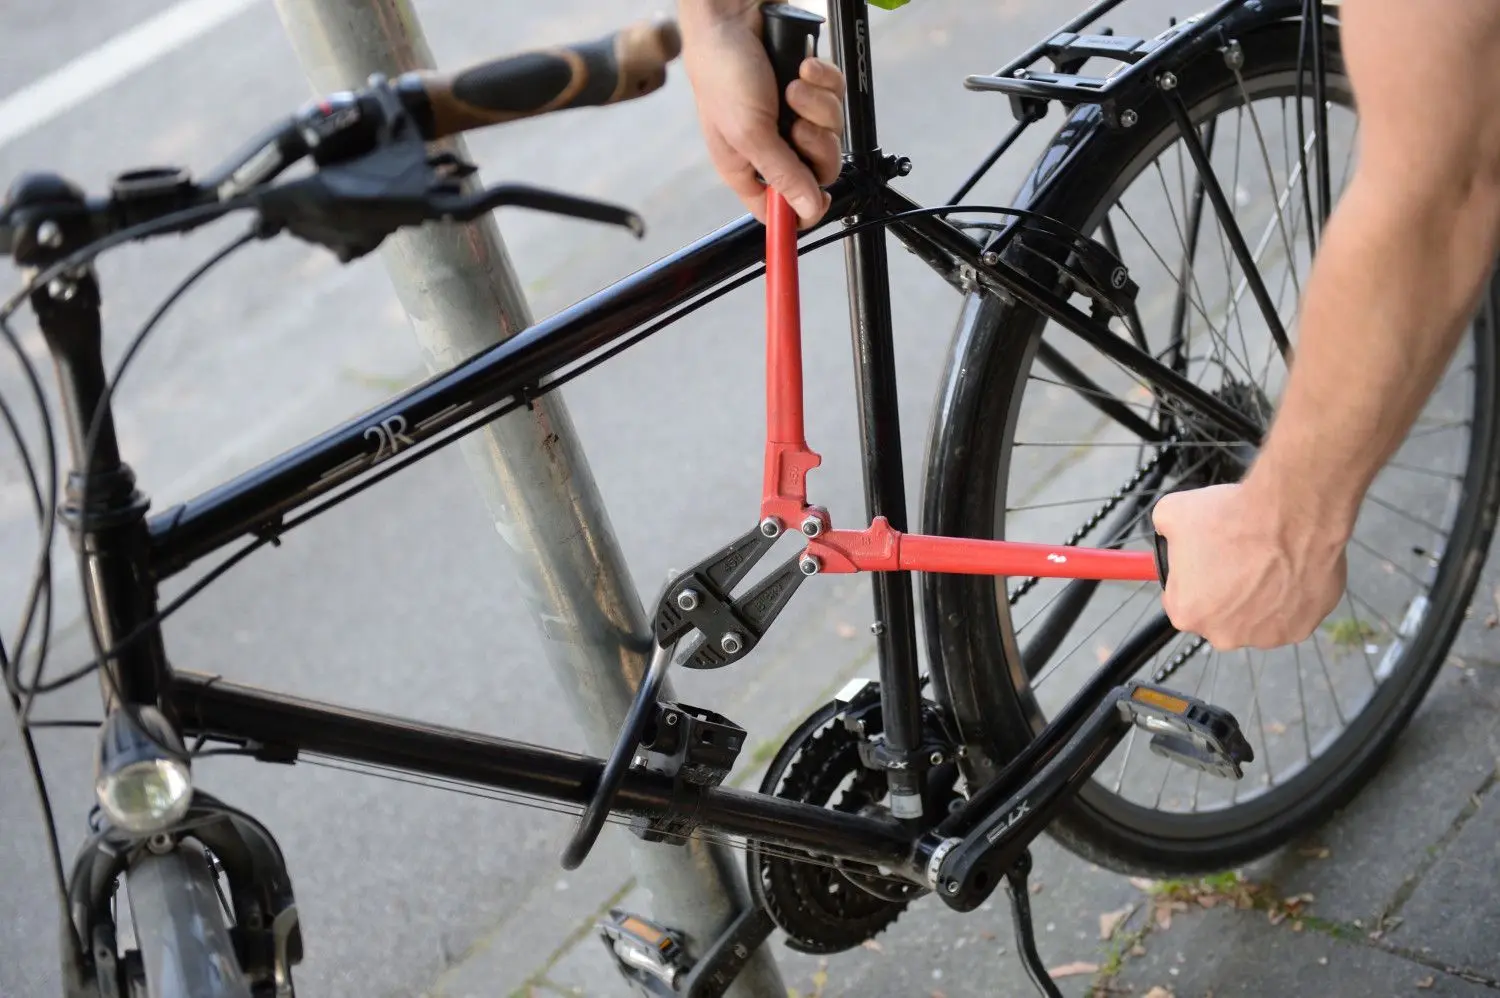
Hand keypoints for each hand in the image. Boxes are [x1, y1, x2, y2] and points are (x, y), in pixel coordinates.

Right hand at [678, 1, 844, 227]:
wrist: (733, 12)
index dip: (801, 210)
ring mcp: (793, 116)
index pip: (780, 210)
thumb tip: (805, 211)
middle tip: (799, 128)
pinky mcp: (809, 87)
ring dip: (818, 107)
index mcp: (747, 167)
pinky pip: (835, 97)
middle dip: (816, 146)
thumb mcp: (749, 133)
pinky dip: (823, 81)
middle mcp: (772, 145)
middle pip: (818, 172)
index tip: (817, 201)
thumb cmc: (723, 71)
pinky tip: (802, 67)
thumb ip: (782, 175)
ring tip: (793, 87)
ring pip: (832, 132)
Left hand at [1150, 482, 1347, 650]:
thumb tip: (1168, 532)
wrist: (1291, 513)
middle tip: (1236, 558)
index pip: (1180, 602)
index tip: (1203, 564)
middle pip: (1218, 616)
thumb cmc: (1232, 516)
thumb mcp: (1171, 513)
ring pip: (1255, 618)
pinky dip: (1289, 596)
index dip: (1191, 579)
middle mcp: (1223, 635)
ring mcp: (1265, 637)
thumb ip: (1164, 533)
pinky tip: (1289, 569)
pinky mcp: (1300, 629)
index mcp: (1186, 613)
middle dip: (1225, 592)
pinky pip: (1290, 615)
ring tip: (1264, 561)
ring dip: (1258, 596)